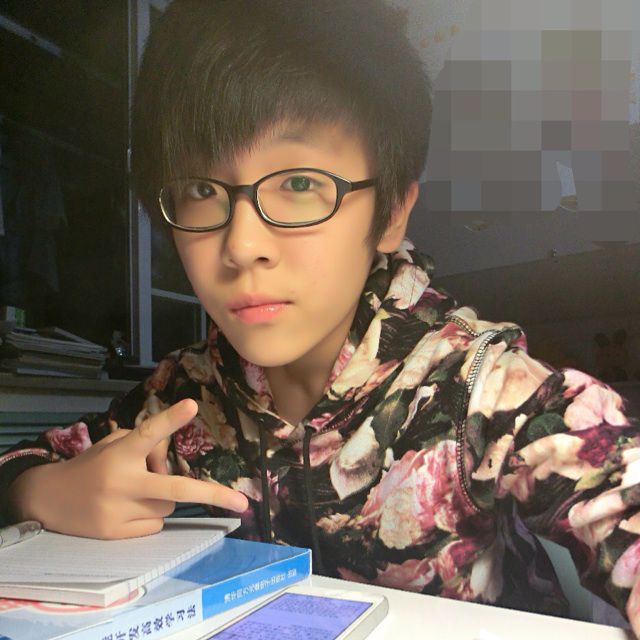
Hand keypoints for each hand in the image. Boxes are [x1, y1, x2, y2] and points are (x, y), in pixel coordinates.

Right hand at [8, 399, 248, 538]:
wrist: (49, 500)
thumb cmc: (92, 465)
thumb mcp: (115, 445)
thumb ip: (145, 446)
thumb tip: (170, 458)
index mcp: (120, 453)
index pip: (147, 433)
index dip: (169, 420)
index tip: (191, 405)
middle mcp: (121, 482)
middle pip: (174, 489)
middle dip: (212, 495)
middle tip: (243, 503)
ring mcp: (118, 511)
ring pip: (168, 507)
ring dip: (164, 500)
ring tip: (137, 492)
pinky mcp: (115, 534)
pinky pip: (155, 525)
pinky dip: (151, 517)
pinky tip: (128, 510)